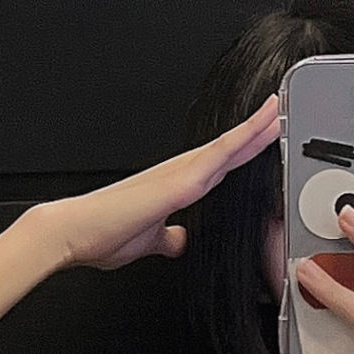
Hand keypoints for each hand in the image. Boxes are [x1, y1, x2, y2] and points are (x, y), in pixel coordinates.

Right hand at [31, 96, 279, 272]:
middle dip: (254, 133)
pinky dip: (238, 144)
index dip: (243, 154)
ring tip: (276, 111)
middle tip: (279, 113)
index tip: (263, 143)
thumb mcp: (150, 242)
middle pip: (227, 150)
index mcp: (175, 187)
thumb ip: (169, 239)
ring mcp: (178, 175)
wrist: (73, 233)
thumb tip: (180, 241)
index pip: (219, 168)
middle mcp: (179, 174)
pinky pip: (215, 160)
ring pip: (225, 148)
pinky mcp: (176, 184)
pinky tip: (257, 134)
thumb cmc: (102, 235)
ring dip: (252, 130)